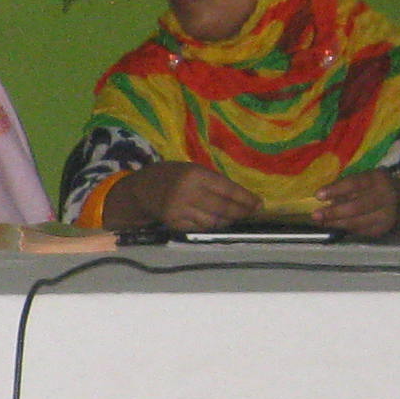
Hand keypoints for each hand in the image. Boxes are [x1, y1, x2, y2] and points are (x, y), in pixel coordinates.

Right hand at [103, 161, 257, 233]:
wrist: (140, 191)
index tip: (259, 204)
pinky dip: (212, 226)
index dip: (245, 198)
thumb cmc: (170, 176)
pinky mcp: (175, 224)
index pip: (227, 189)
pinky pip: (201, 228)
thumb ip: (213, 182)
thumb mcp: (191, 170)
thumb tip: (241, 197)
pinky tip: (217, 222)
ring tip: (235, 217)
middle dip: (241, 212)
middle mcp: (188, 193)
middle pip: (223, 208)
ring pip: (214, 221)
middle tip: (252, 213)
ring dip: (228, 221)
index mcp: (194, 175)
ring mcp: (181, 211)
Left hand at [312, 169, 399, 240]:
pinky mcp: (382, 230)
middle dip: (334, 212)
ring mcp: (385, 216)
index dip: (336, 190)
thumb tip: (321, 197)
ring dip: (336, 223)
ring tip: (321, 222)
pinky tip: (333, 227)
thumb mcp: (363, 180)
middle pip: (357, 207)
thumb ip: (345, 187)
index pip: (355, 184)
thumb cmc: (373, 186)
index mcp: (377, 179)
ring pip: (357, 222)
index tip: (318, 195)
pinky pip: (359, 231)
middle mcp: (385, 197)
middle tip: (316, 215)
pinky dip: (344, 229)